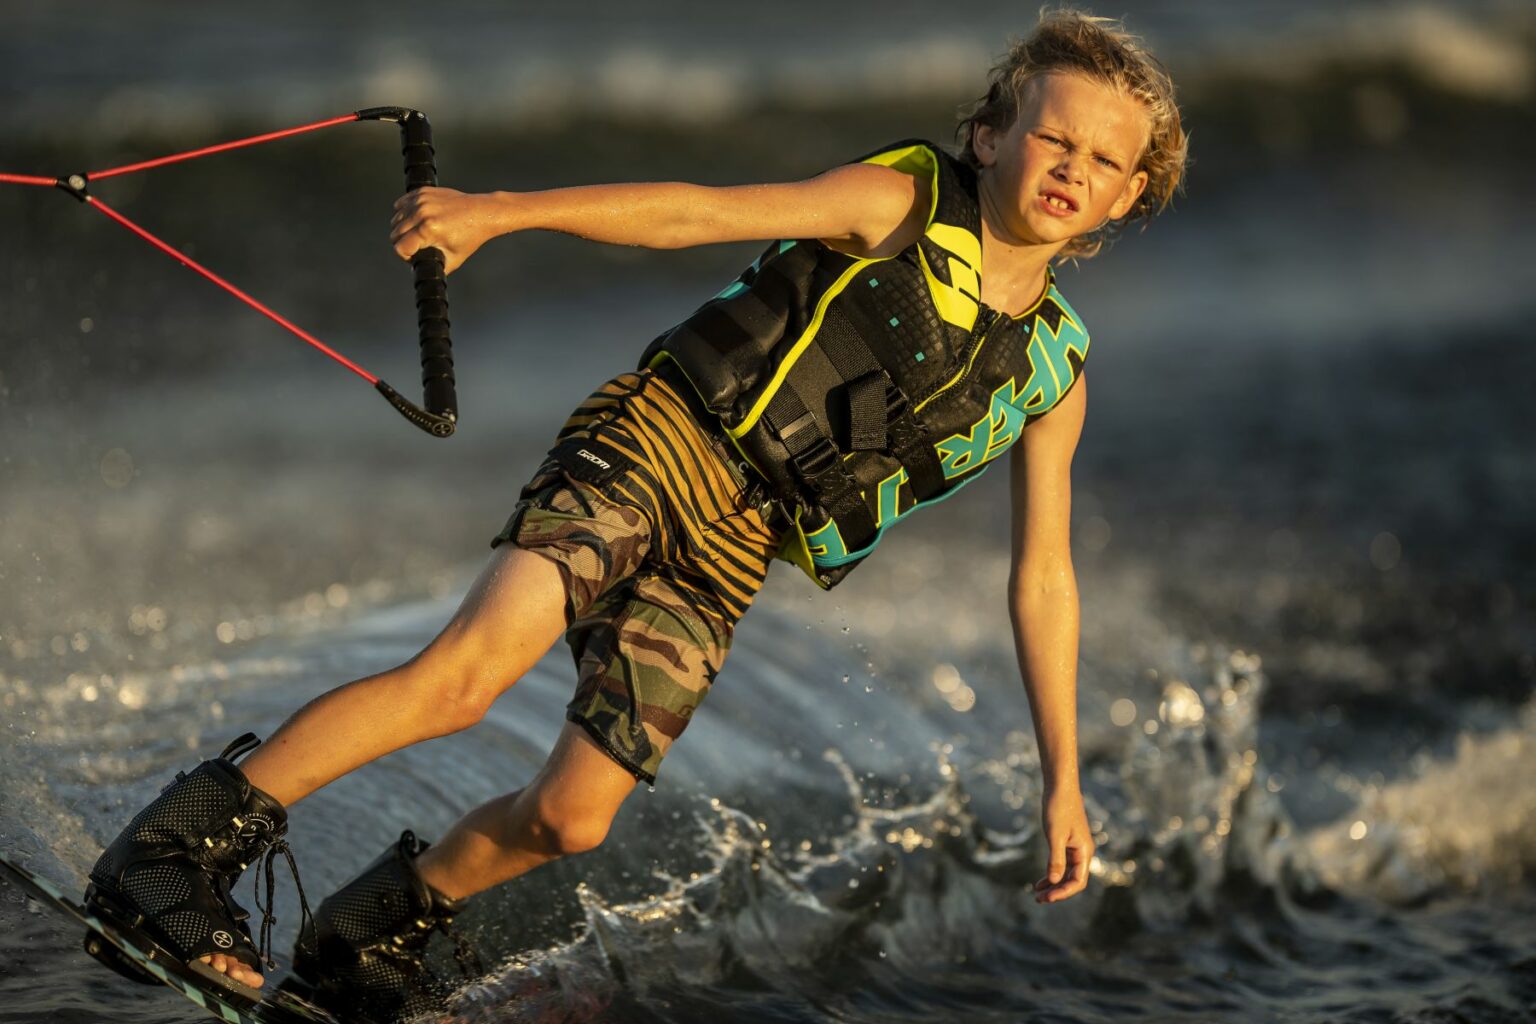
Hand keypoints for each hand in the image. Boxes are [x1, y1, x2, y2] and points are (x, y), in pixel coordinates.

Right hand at [389, 187, 502, 273]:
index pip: (399, 247)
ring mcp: (421, 200)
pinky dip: (404, 213)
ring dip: (403, 228)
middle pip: (395, 233)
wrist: (482, 212)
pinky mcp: (423, 192)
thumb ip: (435, 268)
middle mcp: (422, 213)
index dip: (405, 256)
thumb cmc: (470, 236)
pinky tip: (416, 219)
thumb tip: (421, 274)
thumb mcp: (453, 259)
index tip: (415, 256)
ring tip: (418, 233)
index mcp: (428, 230)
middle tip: (418, 246)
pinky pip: (401, 204)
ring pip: (396, 219)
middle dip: (403, 244)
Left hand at [1034, 784, 1093, 903]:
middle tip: (1038, 899)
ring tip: (1037, 894)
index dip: (1063, 892)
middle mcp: (1083, 852)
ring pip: (1067, 874)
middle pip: (1073, 880)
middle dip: (1057, 891)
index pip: (1077, 881)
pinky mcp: (1068, 842)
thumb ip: (1055, 859)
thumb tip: (1054, 882)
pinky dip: (1052, 873)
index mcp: (1084, 852)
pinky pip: (1062, 864)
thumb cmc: (1058, 808)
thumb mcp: (1054, 835)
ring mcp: (1076, 848)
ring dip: (1054, 885)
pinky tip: (1041, 881)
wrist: (1060, 786)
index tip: (1046, 897)